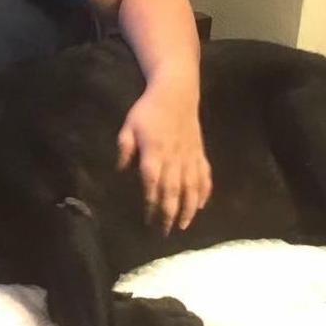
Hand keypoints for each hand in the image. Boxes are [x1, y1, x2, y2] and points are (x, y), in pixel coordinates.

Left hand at [117, 83, 211, 235]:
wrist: (176, 93)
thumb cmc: (148, 110)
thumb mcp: (129, 126)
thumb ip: (124, 148)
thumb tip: (120, 170)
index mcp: (154, 151)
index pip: (152, 182)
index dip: (151, 202)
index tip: (148, 219)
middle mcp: (174, 156)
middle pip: (173, 189)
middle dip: (169, 213)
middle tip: (164, 232)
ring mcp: (190, 155)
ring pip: (191, 186)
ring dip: (188, 208)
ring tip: (183, 225)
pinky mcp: (200, 153)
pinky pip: (205, 175)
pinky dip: (205, 191)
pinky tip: (201, 205)